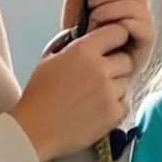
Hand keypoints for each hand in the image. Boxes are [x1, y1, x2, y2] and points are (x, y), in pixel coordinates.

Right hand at [10, 24, 134, 161]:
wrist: (34, 129)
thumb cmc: (39, 92)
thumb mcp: (51, 58)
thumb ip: (74, 45)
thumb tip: (91, 36)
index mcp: (84, 51)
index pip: (119, 32)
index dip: (116, 38)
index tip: (110, 45)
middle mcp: (101, 69)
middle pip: (126, 59)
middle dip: (116, 64)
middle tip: (101, 73)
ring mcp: (110, 93)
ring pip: (126, 82)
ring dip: (115, 85)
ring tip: (95, 93)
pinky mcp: (114, 114)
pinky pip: (123, 103)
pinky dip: (114, 105)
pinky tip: (96, 109)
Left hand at [55, 0, 155, 76]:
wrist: (82, 73)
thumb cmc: (82, 43)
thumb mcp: (73, 12)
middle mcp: (137, 2)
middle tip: (90, 9)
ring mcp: (144, 20)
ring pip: (132, 2)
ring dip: (107, 11)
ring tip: (94, 25)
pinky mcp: (147, 39)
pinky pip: (139, 23)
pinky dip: (119, 25)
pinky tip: (107, 34)